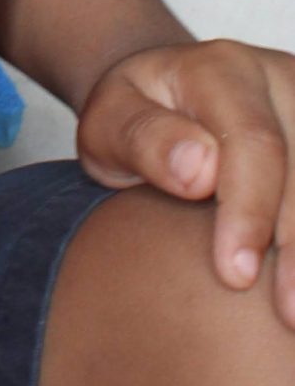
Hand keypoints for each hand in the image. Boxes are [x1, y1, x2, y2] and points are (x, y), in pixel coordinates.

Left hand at [78, 39, 294, 325]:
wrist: (163, 98)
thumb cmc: (131, 120)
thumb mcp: (107, 124)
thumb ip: (143, 139)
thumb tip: (199, 170)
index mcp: (218, 70)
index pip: (253, 143)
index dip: (250, 212)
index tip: (235, 276)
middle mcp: (277, 78)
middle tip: (288, 315)